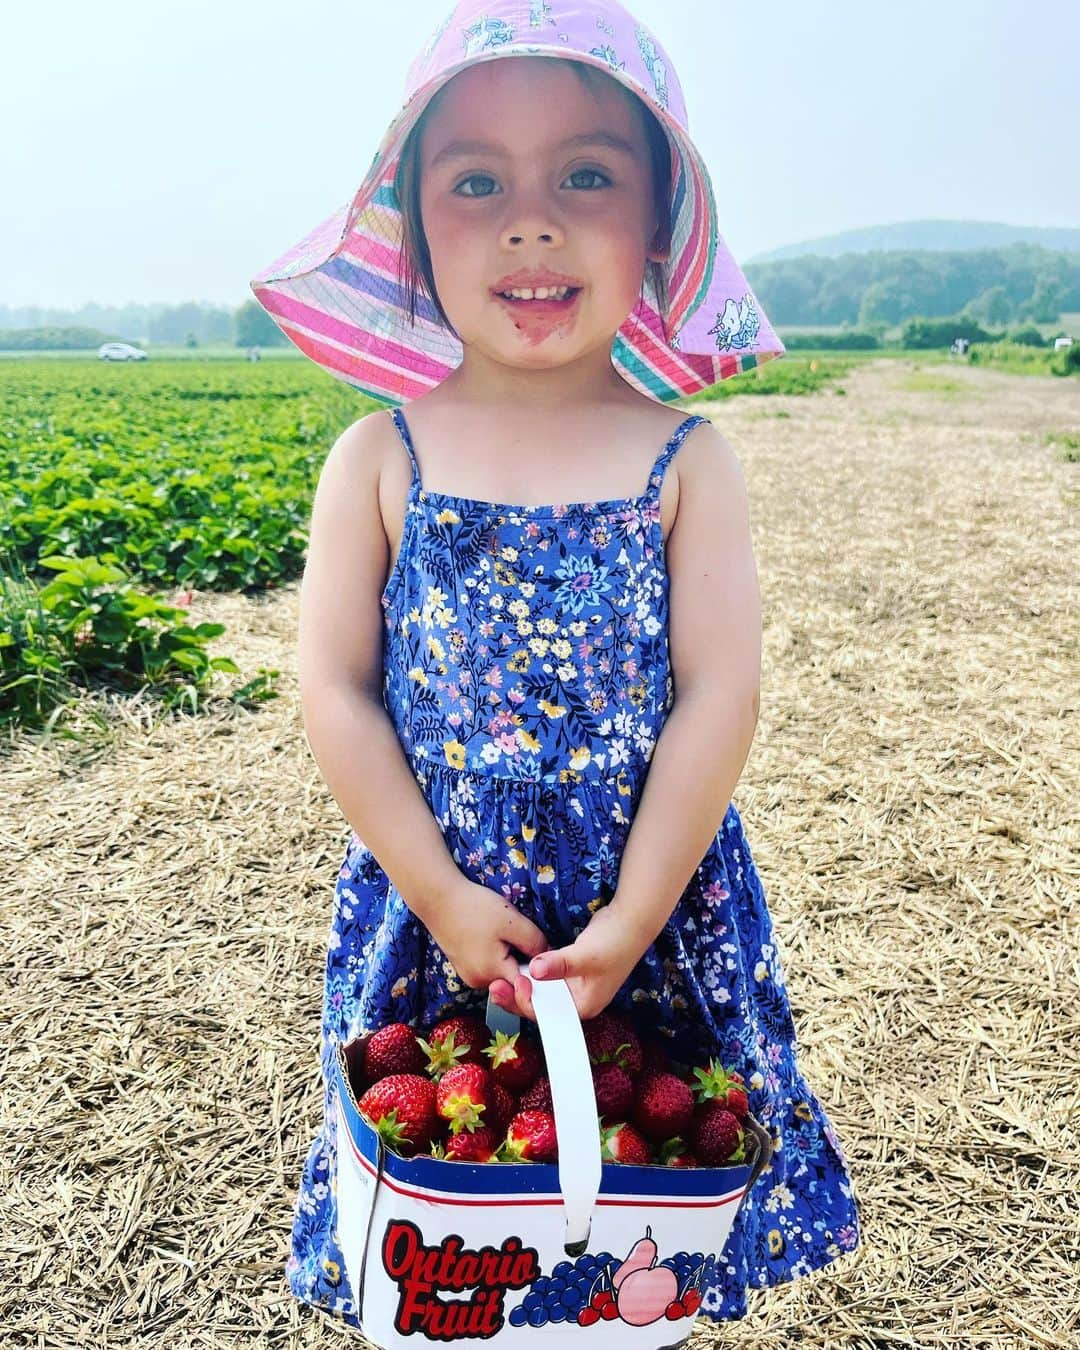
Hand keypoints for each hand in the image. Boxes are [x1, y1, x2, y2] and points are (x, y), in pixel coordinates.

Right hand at [415, 876, 550, 1016]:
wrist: (438, 897)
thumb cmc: (474, 907)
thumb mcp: (513, 921)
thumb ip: (535, 943)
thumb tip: (548, 957)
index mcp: (494, 973)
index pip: (527, 985)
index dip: (540, 972)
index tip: (545, 956)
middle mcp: (480, 981)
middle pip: (514, 979)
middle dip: (523, 960)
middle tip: (520, 934)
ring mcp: (469, 975)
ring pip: (502, 971)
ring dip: (509, 956)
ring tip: (503, 931)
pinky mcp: (463, 966)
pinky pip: (488, 965)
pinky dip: (495, 953)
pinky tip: (491, 933)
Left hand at [488, 904, 646, 1022]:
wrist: (631, 920)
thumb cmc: (614, 942)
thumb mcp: (584, 955)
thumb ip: (559, 964)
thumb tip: (533, 969)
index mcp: (583, 1006)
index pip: (547, 1014)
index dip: (525, 1003)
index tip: (509, 986)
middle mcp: (578, 1001)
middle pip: (541, 1007)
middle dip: (517, 997)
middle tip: (493, 986)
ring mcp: (575, 986)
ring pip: (542, 993)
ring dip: (522, 986)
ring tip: (498, 980)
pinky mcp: (571, 972)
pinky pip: (547, 980)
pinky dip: (532, 976)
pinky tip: (518, 968)